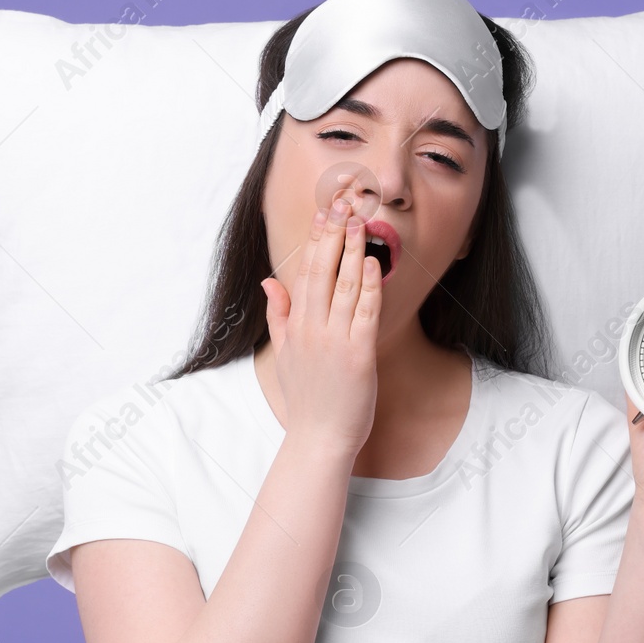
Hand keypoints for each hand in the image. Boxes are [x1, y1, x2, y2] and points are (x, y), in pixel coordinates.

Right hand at [259, 196, 380, 456]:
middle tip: (344, 203)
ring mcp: (335, 341)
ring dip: (353, 251)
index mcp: (296, 326)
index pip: (304, 272)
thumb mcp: (283, 354)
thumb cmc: (306, 399)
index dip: (315, 240)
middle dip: (333, 235)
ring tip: (361, 222)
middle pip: (322, 271)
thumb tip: (269, 280)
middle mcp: (312, 329)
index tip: (324, 213)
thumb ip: (278, 314)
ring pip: (344, 286)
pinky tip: (374, 263)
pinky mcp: (358, 355)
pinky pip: (365, 313)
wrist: (318, 439)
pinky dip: (369, 286)